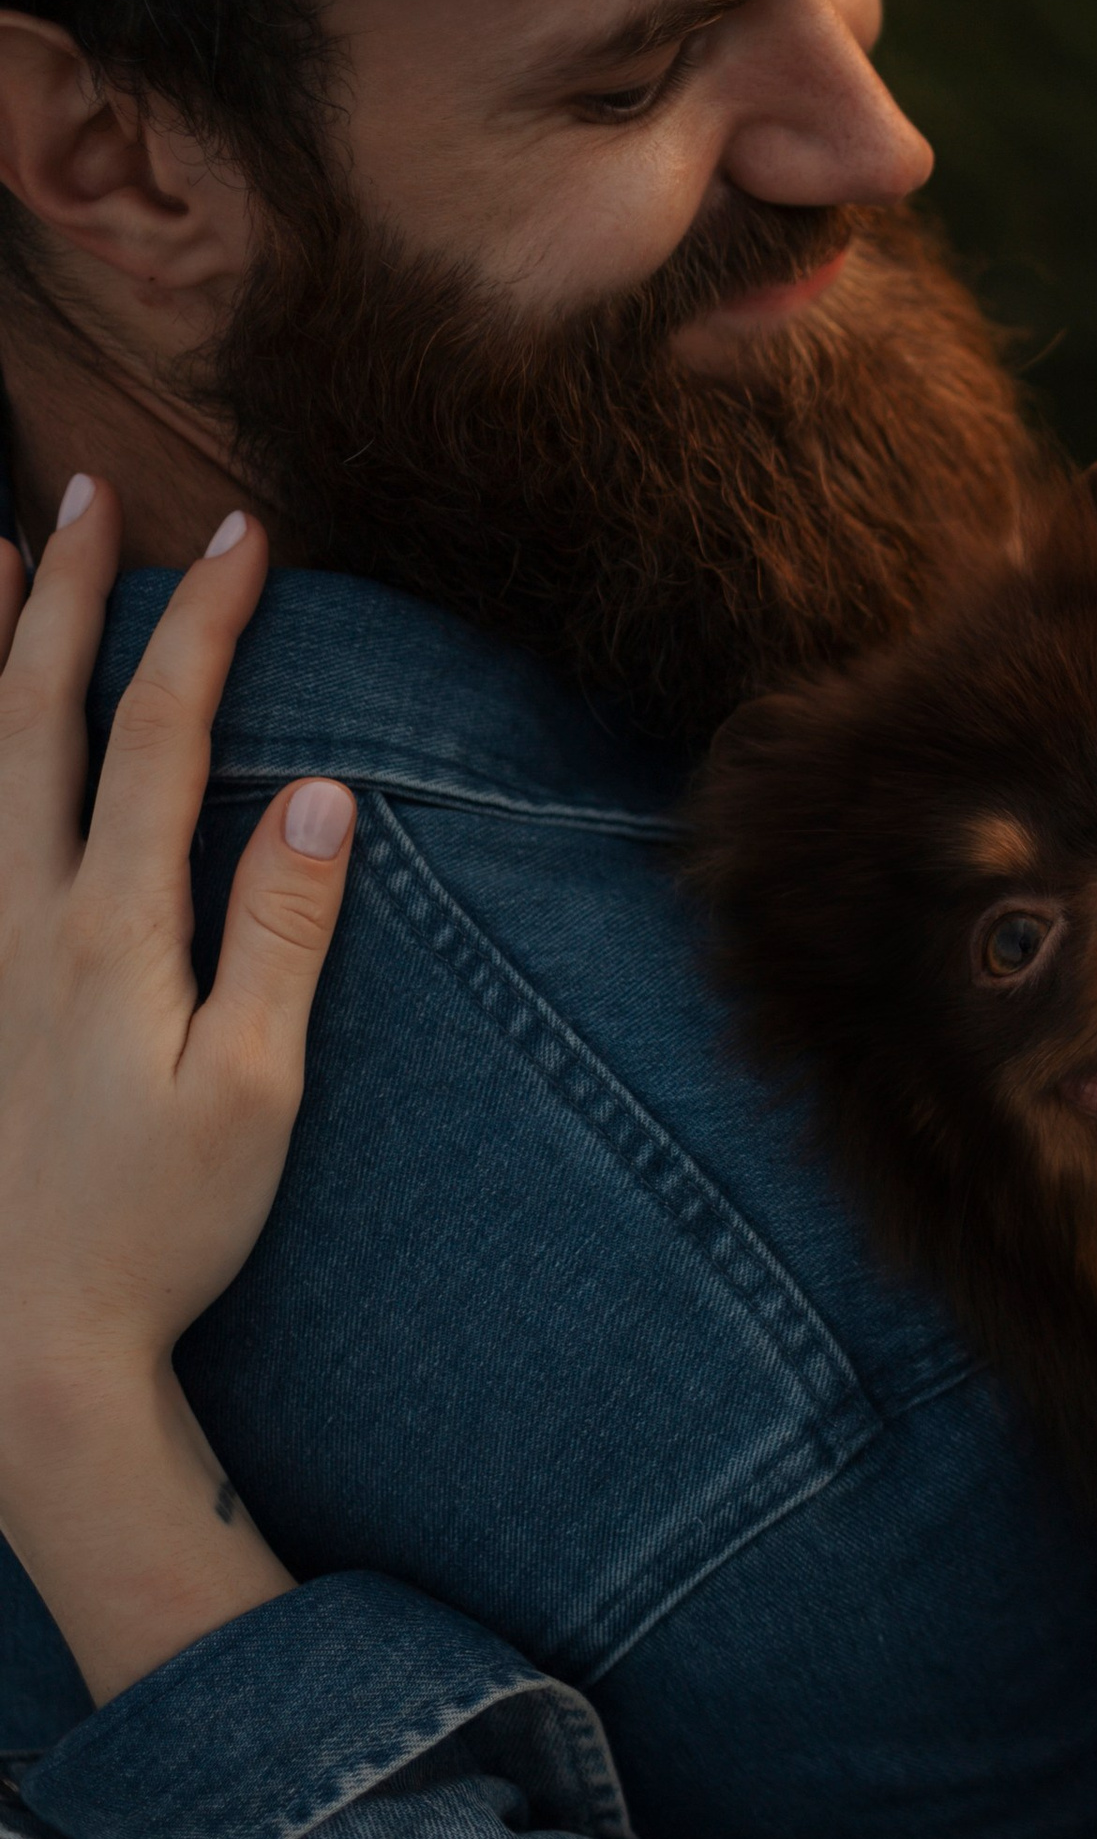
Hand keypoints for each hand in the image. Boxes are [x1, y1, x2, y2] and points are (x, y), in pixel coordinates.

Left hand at [0, 481, 353, 1694]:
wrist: (21, 1346)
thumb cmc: (156, 1232)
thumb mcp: (253, 1094)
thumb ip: (280, 937)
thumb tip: (323, 793)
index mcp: (109, 933)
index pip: (163, 736)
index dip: (204, 626)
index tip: (250, 536)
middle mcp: (18, 920)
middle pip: (37, 715)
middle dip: (69, 594)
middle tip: (91, 493)